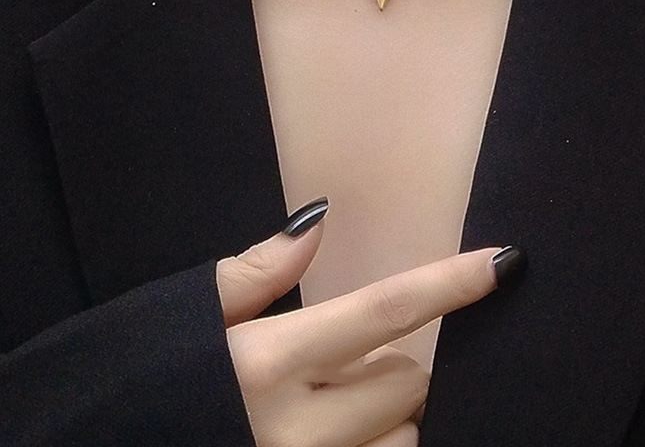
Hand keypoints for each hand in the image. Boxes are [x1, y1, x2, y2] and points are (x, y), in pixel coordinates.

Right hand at [216, 202, 505, 446]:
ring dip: (391, 418)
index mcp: (267, 363)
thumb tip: (322, 220)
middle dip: (393, 365)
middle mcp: (298, 431)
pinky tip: (348, 437)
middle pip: (405, 383)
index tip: (503, 263)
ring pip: (404, 441)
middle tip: (345, 363)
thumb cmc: (140, 381)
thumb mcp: (190, 317)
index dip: (451, 283)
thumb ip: (260, 268)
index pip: (384, 310)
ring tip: (341, 410)